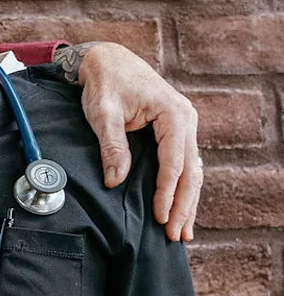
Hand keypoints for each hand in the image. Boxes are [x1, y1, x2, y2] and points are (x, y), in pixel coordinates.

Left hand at [72, 43, 200, 241]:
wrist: (108, 61)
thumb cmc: (105, 83)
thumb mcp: (103, 113)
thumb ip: (112, 146)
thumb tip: (115, 181)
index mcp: (174, 115)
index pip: (174, 163)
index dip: (167, 193)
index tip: (160, 218)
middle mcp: (187, 120)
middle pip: (191, 171)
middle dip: (183, 205)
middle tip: (175, 235)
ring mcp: (185, 126)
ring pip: (192, 171)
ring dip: (187, 201)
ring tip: (183, 231)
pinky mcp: (176, 132)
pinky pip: (184, 164)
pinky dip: (182, 187)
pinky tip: (179, 208)